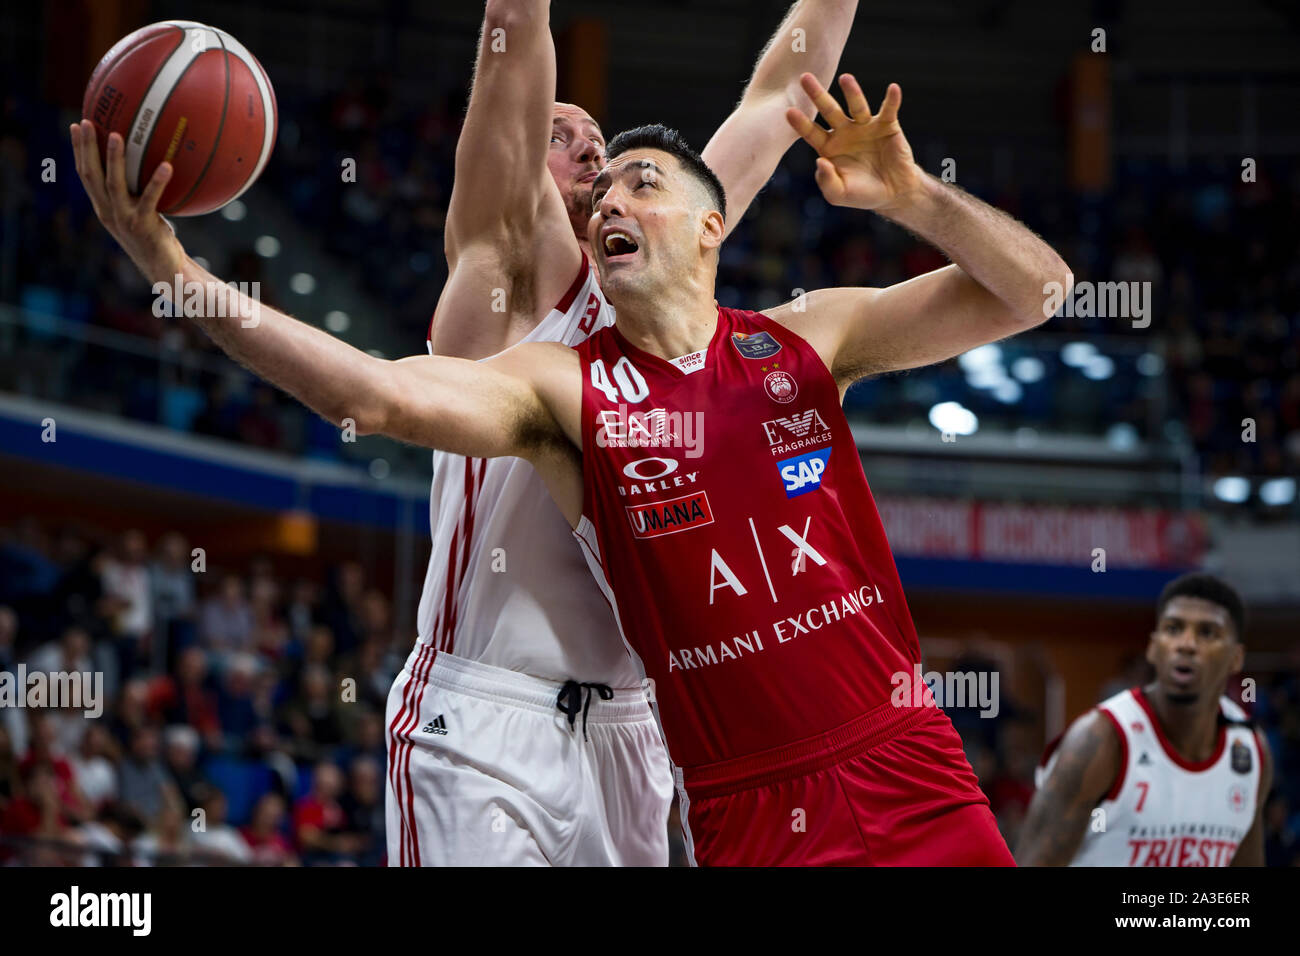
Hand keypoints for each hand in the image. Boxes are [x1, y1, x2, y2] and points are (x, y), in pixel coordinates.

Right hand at [70, 120, 184, 283]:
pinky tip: (167, 165)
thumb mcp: (142, 212)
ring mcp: (123, 219)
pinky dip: (158, 182)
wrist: (164, 270)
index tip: (77, 125)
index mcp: (103, 207)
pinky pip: (150, 199)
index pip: (85, 174)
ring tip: (118, 136)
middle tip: (87, 122)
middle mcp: (108, 212)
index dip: (78, 150)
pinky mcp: (143, 226)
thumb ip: (138, 192)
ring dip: (114, 159)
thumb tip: (152, 161)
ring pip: (113, 184)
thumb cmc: (156, 238)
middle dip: (86, 147)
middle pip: (90, 175)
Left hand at [786, 73, 923, 211]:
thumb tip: (820, 161)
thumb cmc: (862, 193)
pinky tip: (893, 89)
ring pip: (856, 106)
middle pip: (829, 111)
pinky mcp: (887, 125)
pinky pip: (888, 110)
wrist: (892, 192)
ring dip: (852, 92)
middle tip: (805, 78)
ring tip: (846, 79)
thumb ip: (826, 181)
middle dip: (817, 95)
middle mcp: (844, 132)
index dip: (801, 123)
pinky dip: (891, 100)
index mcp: (829, 147)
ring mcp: (865, 126)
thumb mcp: (838, 194)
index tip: (788, 112)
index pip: (811, 132)